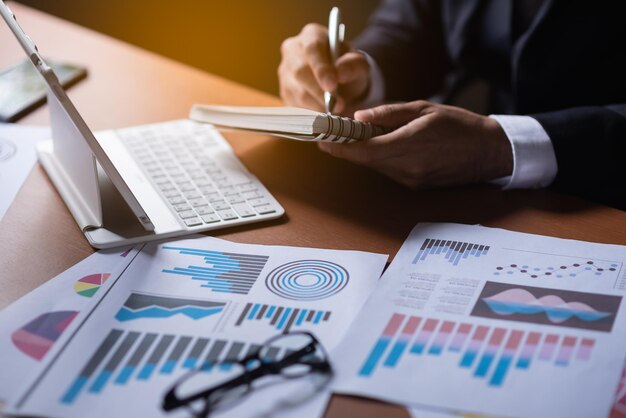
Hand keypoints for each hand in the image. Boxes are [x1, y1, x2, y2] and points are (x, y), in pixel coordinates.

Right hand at [278, 23, 370, 114]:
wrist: (341, 81)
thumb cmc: (348, 67)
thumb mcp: (359, 63)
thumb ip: (353, 65)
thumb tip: (340, 74)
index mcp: (311, 35)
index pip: (312, 49)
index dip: (321, 68)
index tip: (332, 86)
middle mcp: (292, 50)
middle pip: (299, 71)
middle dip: (318, 91)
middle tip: (337, 105)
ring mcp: (285, 71)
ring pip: (295, 91)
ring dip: (315, 105)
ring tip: (334, 111)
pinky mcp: (284, 91)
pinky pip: (293, 104)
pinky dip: (309, 112)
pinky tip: (323, 114)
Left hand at [318, 101, 513, 188]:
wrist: (489, 152)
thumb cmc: (459, 125)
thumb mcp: (424, 109)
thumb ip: (389, 114)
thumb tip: (359, 117)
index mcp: (409, 145)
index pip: (364, 150)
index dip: (339, 147)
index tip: (321, 139)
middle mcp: (407, 168)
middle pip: (365, 160)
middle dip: (345, 148)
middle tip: (330, 134)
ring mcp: (411, 180)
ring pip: (375, 166)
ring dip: (363, 153)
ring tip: (354, 136)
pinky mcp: (415, 185)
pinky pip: (388, 170)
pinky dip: (379, 158)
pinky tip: (381, 145)